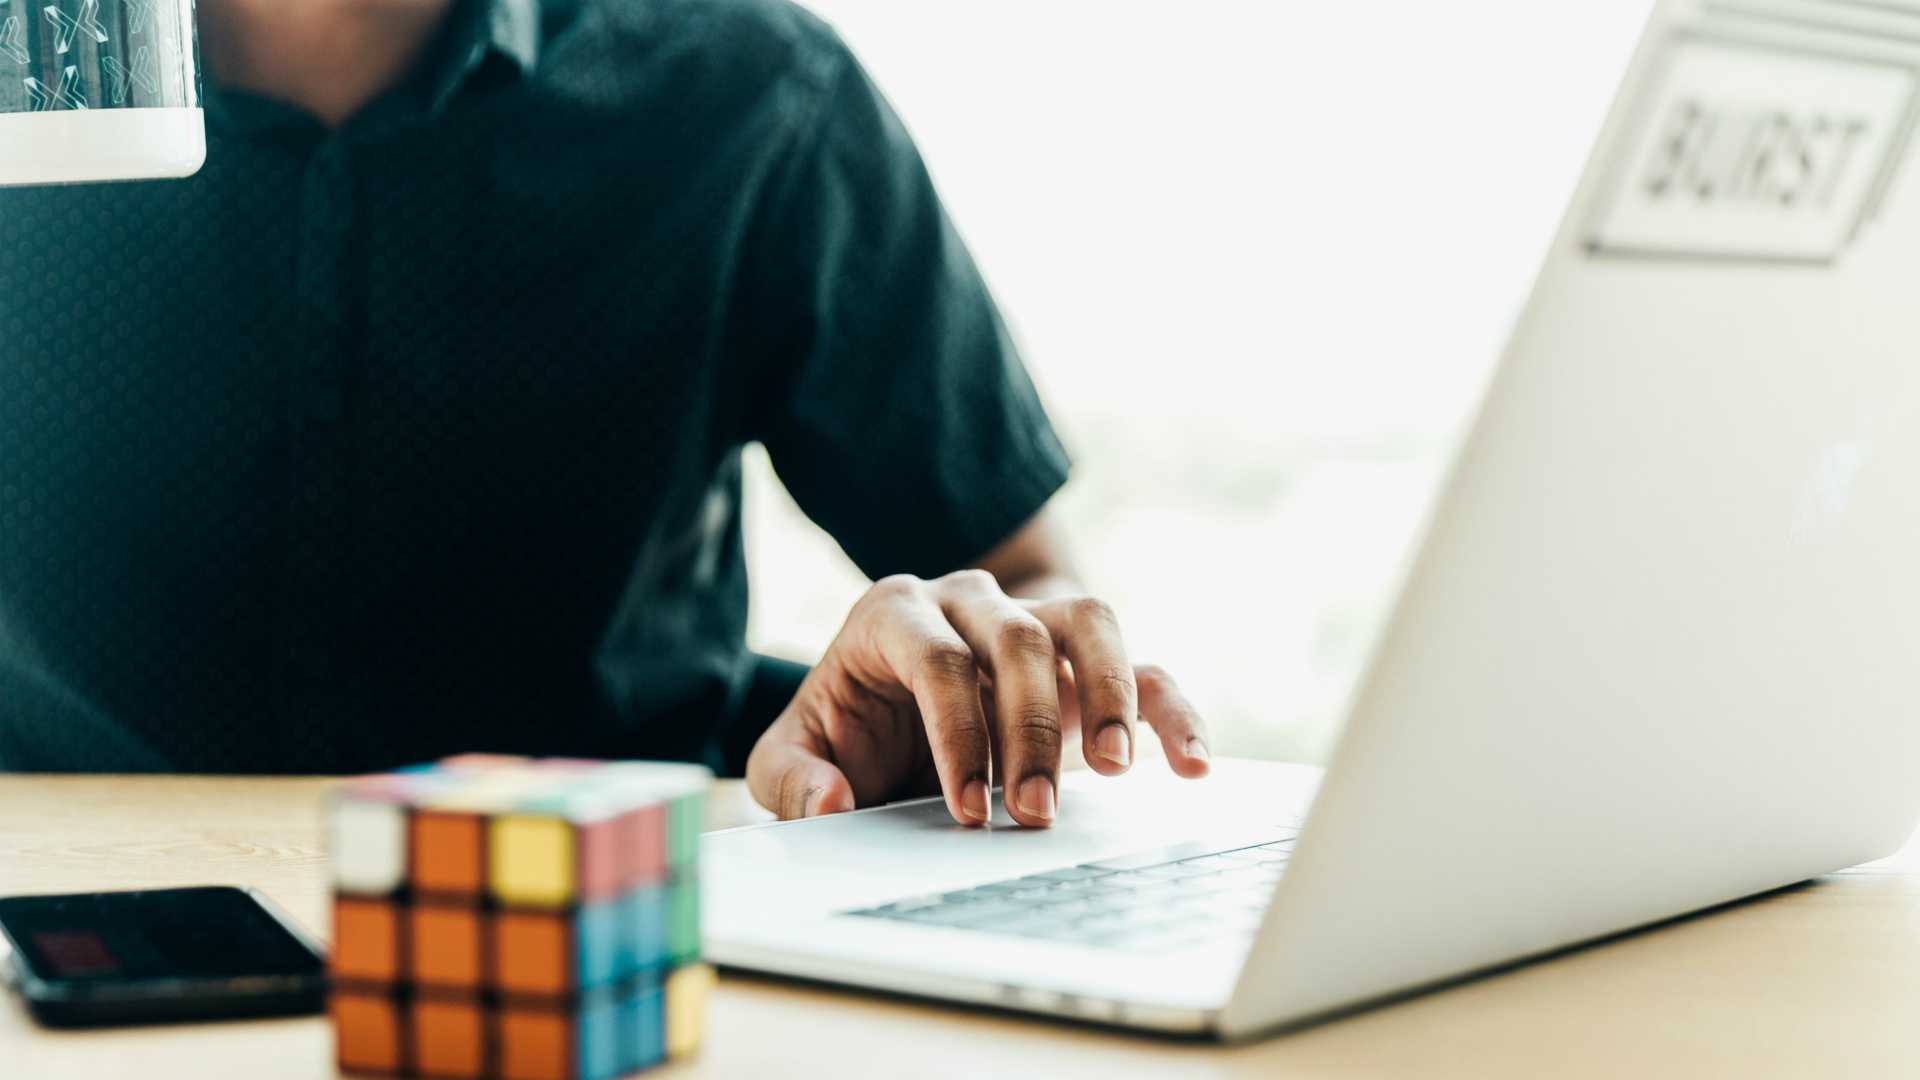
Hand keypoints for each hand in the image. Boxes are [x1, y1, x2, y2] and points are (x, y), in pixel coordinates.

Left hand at [746, 570, 1211, 827]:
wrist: (894, 705)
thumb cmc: (846, 731)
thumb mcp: (793, 756)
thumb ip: (793, 780)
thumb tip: (832, 804)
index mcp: (893, 613)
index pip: (935, 657)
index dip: (957, 732)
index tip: (969, 810)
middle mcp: (968, 601)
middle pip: (1015, 640)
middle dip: (1029, 733)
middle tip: (1033, 816)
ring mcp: (1032, 619)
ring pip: (1087, 624)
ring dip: (1108, 696)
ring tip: (1117, 772)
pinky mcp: (1082, 660)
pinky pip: (1143, 667)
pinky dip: (1171, 711)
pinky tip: (1193, 763)